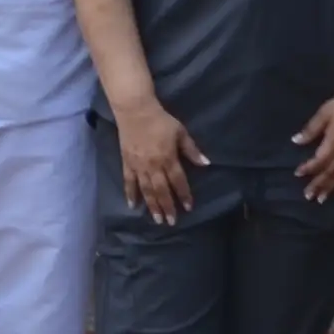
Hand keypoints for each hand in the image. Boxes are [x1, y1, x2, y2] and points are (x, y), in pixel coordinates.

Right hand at [114, 99, 199, 222]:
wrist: (135, 110)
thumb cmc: (160, 121)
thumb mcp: (180, 132)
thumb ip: (192, 150)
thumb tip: (206, 163)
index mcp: (168, 158)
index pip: (178, 181)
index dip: (184, 195)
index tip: (188, 208)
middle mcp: (153, 166)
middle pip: (162, 190)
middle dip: (167, 207)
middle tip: (171, 222)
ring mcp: (139, 166)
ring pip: (146, 190)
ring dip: (152, 206)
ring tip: (157, 220)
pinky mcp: (127, 163)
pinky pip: (129, 182)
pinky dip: (130, 194)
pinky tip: (132, 206)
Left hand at [294, 83, 333, 201]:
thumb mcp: (324, 113)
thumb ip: (311, 129)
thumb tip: (296, 140)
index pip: (320, 160)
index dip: (309, 168)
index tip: (297, 173)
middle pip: (330, 172)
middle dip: (319, 185)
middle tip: (308, 196)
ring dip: (330, 187)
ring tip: (321, 199)